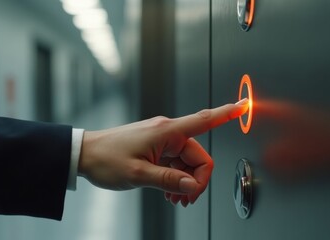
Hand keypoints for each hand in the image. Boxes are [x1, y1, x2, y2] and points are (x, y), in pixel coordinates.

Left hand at [78, 99, 248, 206]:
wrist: (85, 154)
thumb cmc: (106, 158)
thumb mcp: (138, 174)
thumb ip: (169, 180)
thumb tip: (192, 186)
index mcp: (166, 131)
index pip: (204, 120)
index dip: (226, 113)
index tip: (244, 105)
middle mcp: (167, 133)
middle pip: (198, 156)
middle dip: (196, 180)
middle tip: (185, 199)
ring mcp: (162, 140)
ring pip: (187, 162)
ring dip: (185, 182)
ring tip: (174, 198)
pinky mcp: (157, 147)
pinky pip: (176, 163)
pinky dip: (176, 178)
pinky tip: (169, 191)